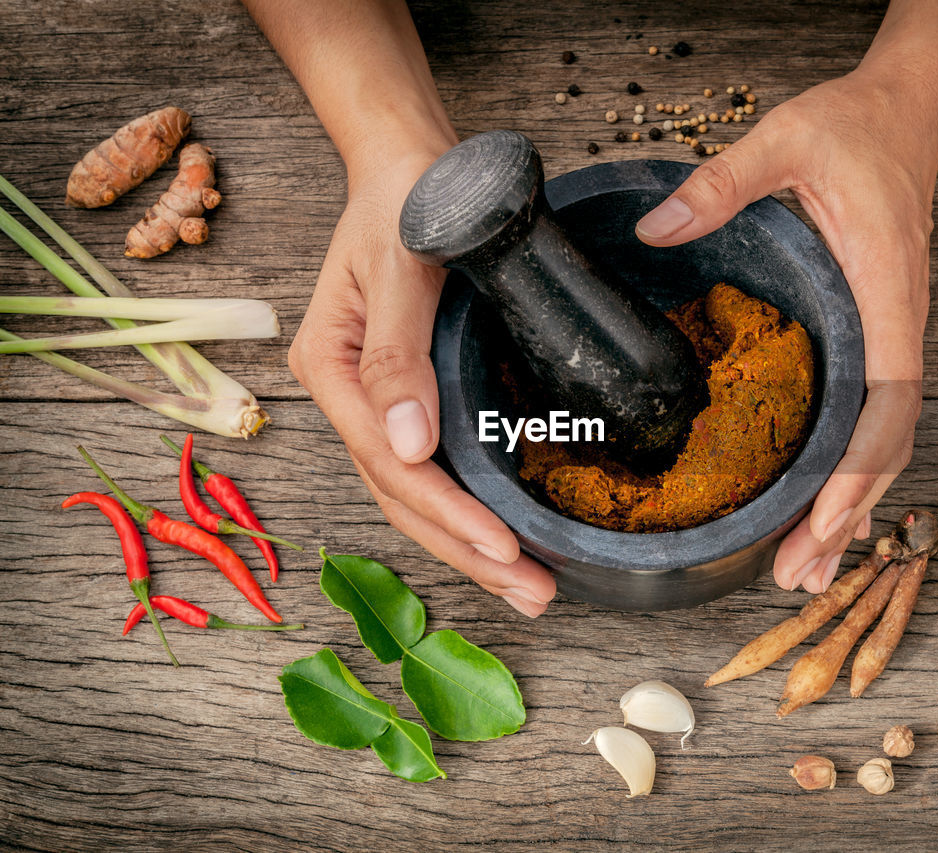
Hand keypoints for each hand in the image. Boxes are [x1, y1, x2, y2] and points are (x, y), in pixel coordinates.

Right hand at [289, 154, 556, 616]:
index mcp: (331, 369)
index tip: (504, 549)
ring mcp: (375, 402)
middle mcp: (348, 397)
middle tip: (532, 593)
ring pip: (417, 494)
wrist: (412, 163)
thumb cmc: (406, 198)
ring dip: (471, 545)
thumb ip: (399, 357)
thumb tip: (410, 448)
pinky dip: (470, 508)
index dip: (449, 514)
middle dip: (468, 552)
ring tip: (529, 587)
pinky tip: (506, 536)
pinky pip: (434, 468)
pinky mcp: (409, 398)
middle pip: (403, 496)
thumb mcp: (400, 267)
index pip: (392, 464)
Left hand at [635, 74, 934, 593]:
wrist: (903, 115)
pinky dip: (847, 472)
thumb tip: (656, 231)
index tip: (827, 520)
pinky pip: (867, 418)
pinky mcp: (871, 337)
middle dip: (848, 514)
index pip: (886, 398)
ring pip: (880, 441)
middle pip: (886, 442)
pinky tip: (821, 508)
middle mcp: (896, 326)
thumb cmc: (855, 129)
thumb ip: (722, 184)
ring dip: (850, 508)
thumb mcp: (784, 140)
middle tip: (799, 576)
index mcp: (882, 292)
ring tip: (809, 570)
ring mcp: (888, 336)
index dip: (858, 467)